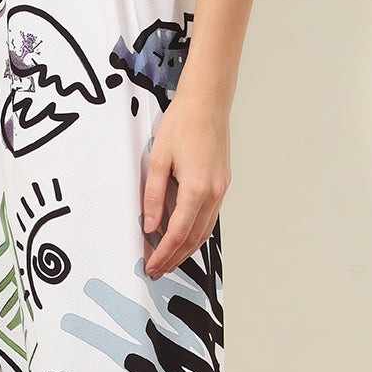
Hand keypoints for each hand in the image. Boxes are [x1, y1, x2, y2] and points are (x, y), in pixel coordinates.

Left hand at [141, 90, 230, 278]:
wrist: (208, 101)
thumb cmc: (182, 124)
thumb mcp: (158, 161)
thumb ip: (153, 197)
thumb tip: (149, 226)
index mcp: (196, 189)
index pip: (177, 234)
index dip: (162, 254)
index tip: (150, 266)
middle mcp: (213, 194)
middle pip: (193, 239)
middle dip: (174, 259)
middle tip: (156, 271)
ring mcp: (221, 190)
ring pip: (204, 232)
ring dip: (186, 250)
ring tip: (168, 261)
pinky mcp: (222, 184)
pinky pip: (209, 218)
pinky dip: (195, 234)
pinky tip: (182, 238)